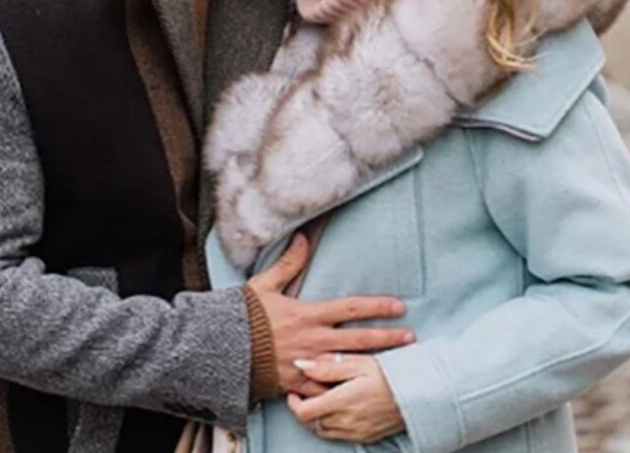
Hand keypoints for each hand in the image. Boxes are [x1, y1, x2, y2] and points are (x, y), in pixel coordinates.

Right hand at [246, 234, 413, 396]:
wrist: (219, 347)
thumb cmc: (242, 315)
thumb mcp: (264, 285)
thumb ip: (288, 263)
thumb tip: (302, 238)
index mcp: (309, 314)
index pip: (352, 308)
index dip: (378, 307)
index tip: (399, 306)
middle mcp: (313, 339)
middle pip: (360, 340)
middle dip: (388, 338)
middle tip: (410, 337)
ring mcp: (307, 363)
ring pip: (349, 367)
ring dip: (374, 365)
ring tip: (396, 366)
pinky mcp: (297, 383)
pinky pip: (325, 389)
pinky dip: (342, 390)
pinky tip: (360, 391)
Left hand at [287, 353, 404, 443]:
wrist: (420, 394)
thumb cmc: (389, 374)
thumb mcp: (359, 363)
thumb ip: (328, 366)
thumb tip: (301, 365)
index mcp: (341, 402)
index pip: (304, 412)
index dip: (293, 402)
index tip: (294, 390)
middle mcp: (346, 422)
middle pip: (311, 423)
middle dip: (304, 409)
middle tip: (305, 392)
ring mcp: (356, 432)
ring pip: (323, 431)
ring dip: (317, 417)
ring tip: (321, 399)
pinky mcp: (366, 437)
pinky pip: (339, 435)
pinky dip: (331, 424)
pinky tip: (337, 409)